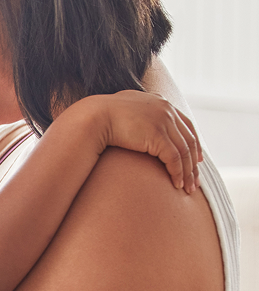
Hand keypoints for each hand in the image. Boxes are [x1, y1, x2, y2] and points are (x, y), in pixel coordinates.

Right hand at [77, 91, 201, 191]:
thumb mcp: (125, 111)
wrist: (93, 117)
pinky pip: (174, 158)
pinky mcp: (158, 136)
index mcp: (160, 102)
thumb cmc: (102, 117)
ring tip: (188, 188)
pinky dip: (177, 173)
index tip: (197, 159)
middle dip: (194, 163)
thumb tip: (135, 126)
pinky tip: (176, 184)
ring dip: (187, 172)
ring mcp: (163, 122)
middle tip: (195, 180)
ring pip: (184, 151)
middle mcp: (166, 110)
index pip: (186, 124)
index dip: (194, 143)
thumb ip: (137, 115)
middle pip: (189, 139)